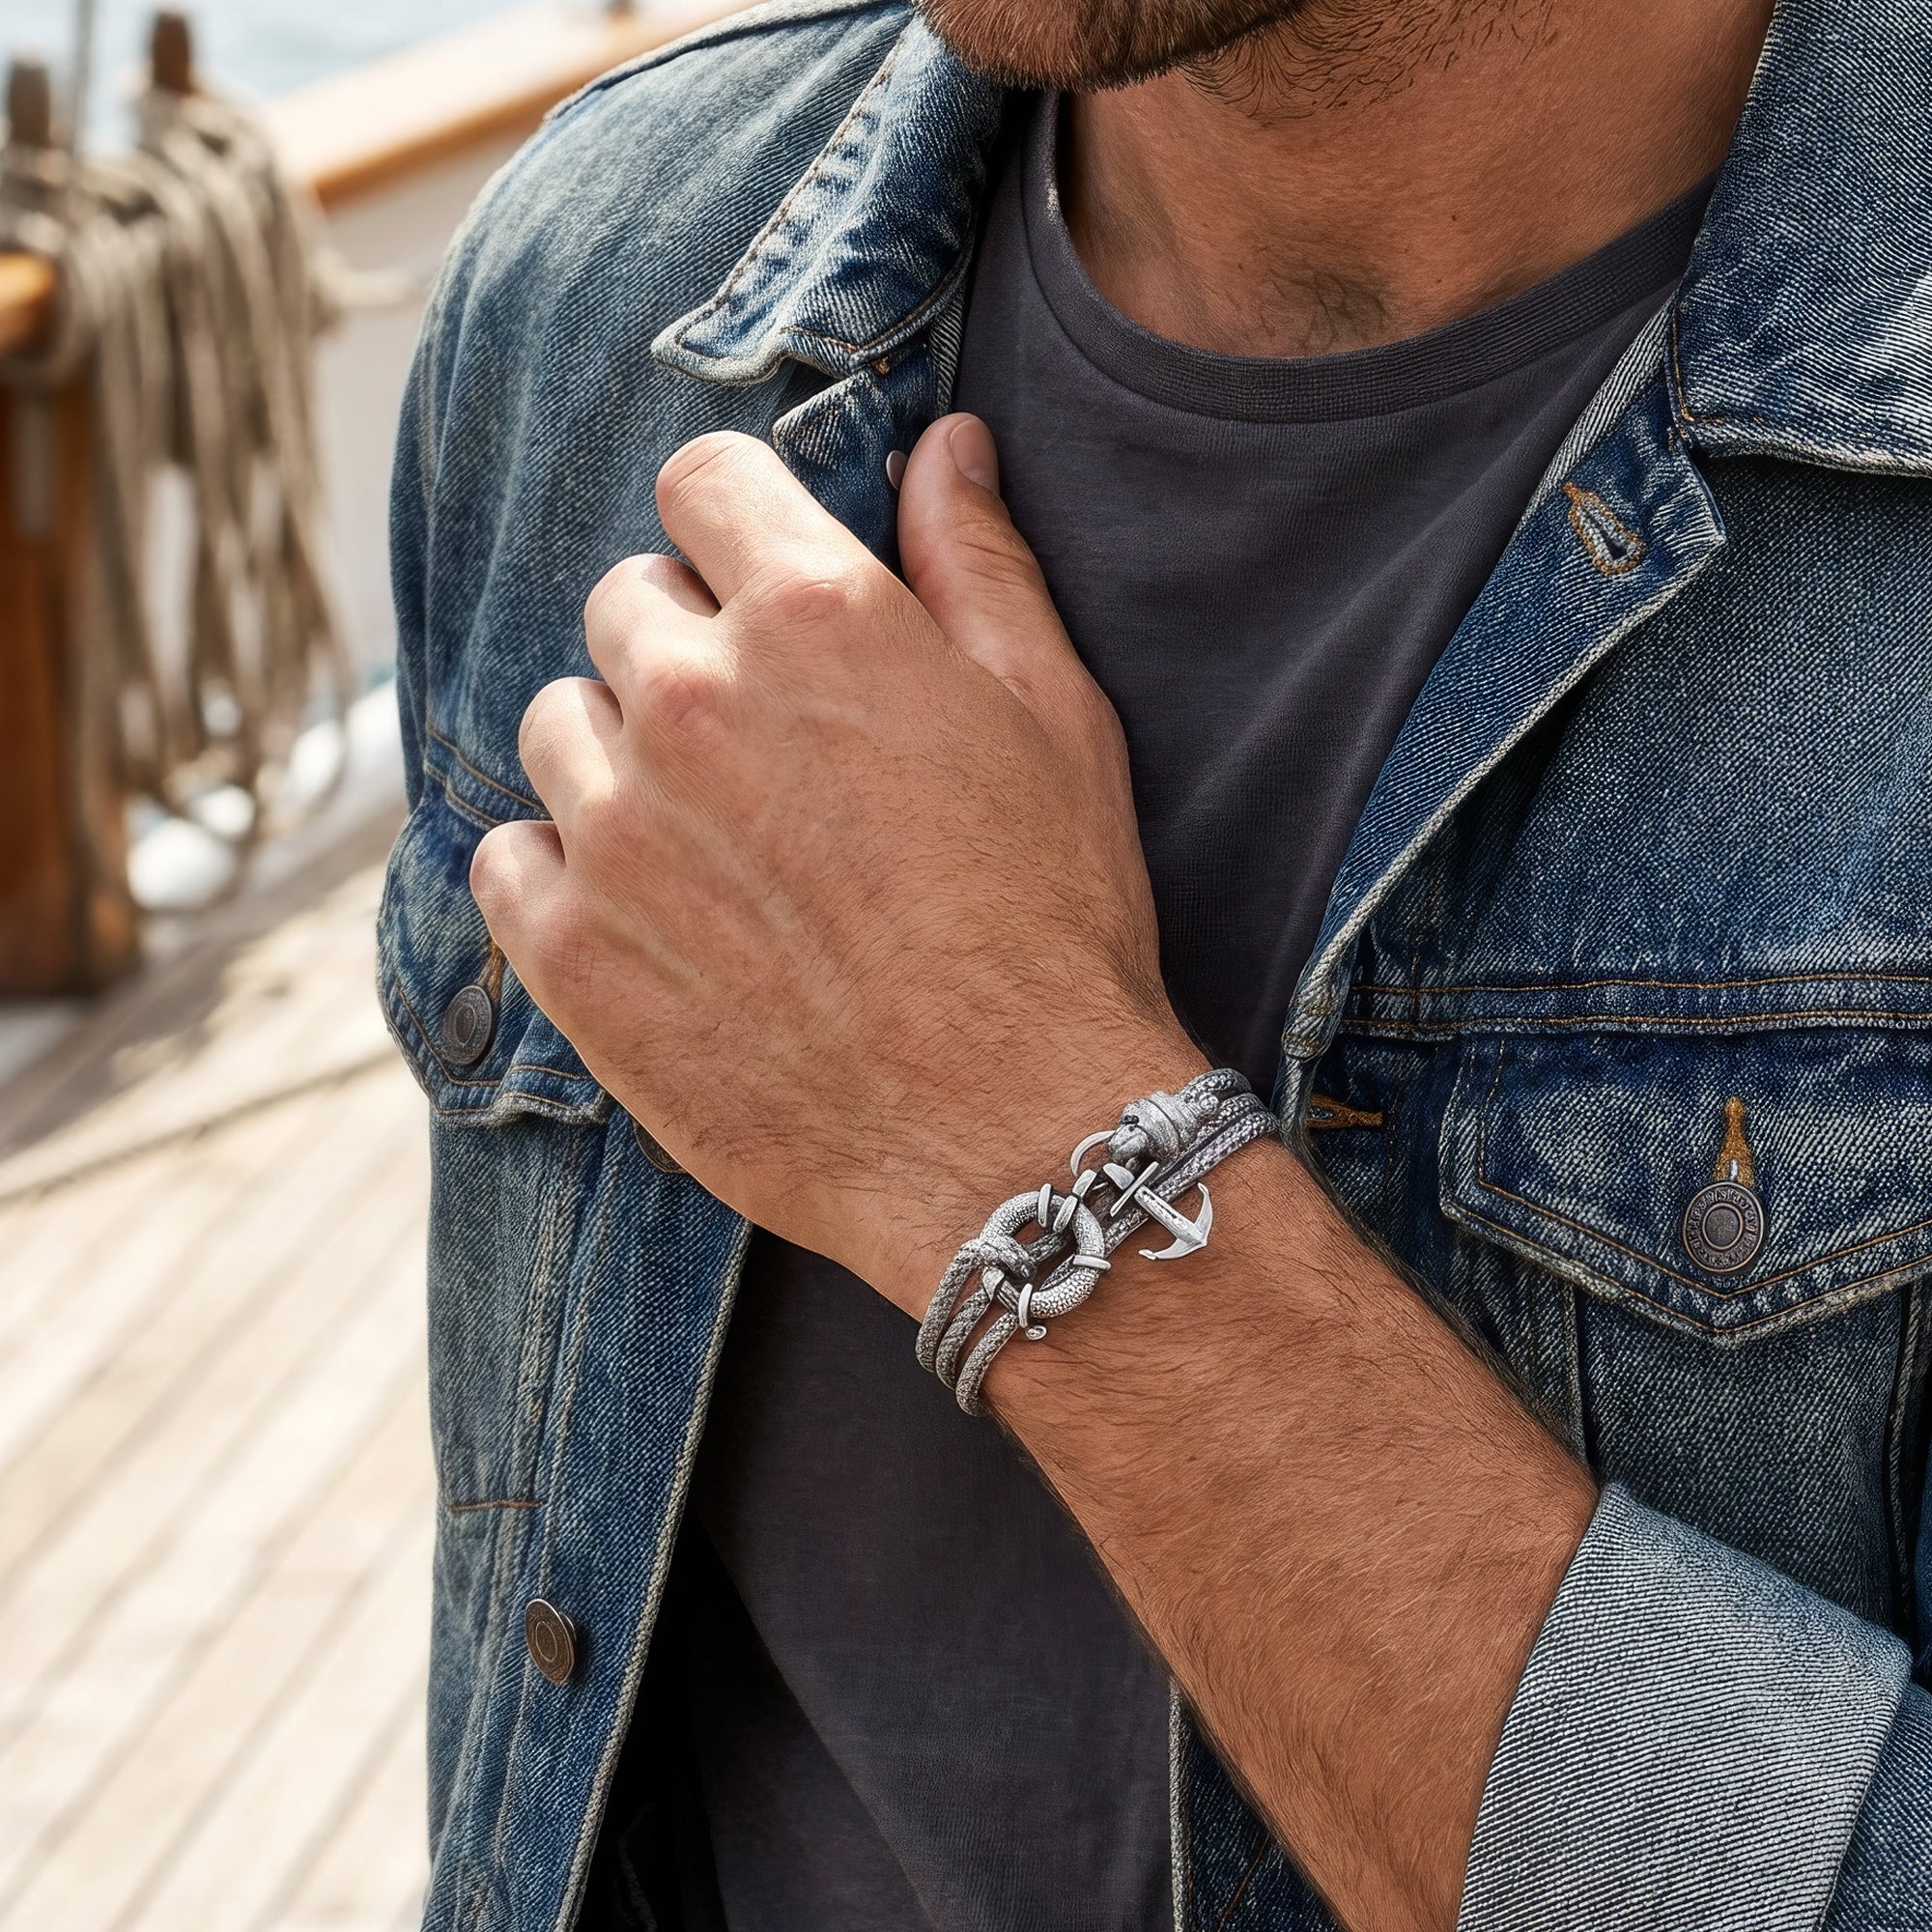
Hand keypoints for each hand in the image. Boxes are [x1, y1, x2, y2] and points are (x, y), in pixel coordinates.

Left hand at [471, 415, 1203, 1308]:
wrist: (1013, 1137)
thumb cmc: (1054, 924)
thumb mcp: (1055, 718)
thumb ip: (979, 563)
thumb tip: (945, 445)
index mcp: (813, 615)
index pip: (701, 481)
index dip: (736, 525)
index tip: (760, 582)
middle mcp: (690, 699)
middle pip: (624, 602)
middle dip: (685, 644)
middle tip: (765, 744)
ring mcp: (614, 829)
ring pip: (559, 723)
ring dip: (620, 757)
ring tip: (712, 841)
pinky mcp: (568, 952)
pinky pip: (506, 856)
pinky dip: (560, 869)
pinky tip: (646, 912)